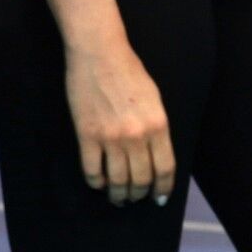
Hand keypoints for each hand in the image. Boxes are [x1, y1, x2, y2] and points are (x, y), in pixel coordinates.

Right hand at [65, 36, 175, 205]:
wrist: (99, 53)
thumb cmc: (129, 71)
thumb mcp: (155, 99)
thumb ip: (156, 128)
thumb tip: (153, 155)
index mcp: (158, 126)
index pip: (164, 169)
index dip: (162, 188)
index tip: (158, 198)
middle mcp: (137, 136)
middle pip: (141, 179)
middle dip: (139, 194)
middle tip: (134, 197)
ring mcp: (111, 138)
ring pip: (117, 181)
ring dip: (118, 194)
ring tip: (118, 197)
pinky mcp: (87, 136)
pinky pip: (92, 171)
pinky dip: (96, 182)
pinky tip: (99, 183)